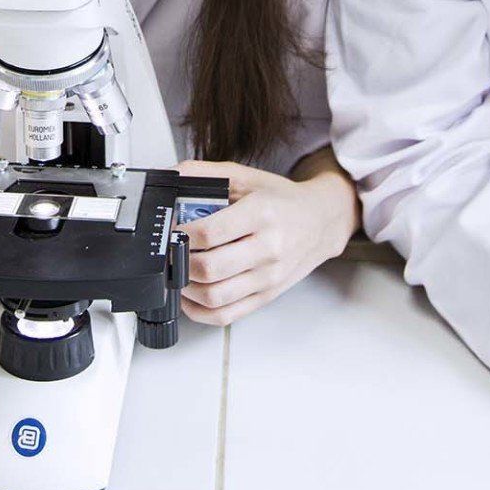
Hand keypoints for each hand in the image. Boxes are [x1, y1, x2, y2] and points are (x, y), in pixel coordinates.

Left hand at [173, 159, 358, 326]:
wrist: (321, 222)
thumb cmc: (281, 200)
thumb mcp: (245, 176)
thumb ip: (203, 173)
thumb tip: (168, 177)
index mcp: (260, 214)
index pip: (209, 233)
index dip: (179, 234)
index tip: (169, 230)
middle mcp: (268, 249)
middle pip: (209, 268)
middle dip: (178, 261)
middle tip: (170, 251)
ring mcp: (268, 277)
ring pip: (214, 297)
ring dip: (185, 288)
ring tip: (178, 272)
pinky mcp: (266, 296)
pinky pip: (226, 315)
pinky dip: (200, 311)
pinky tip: (190, 296)